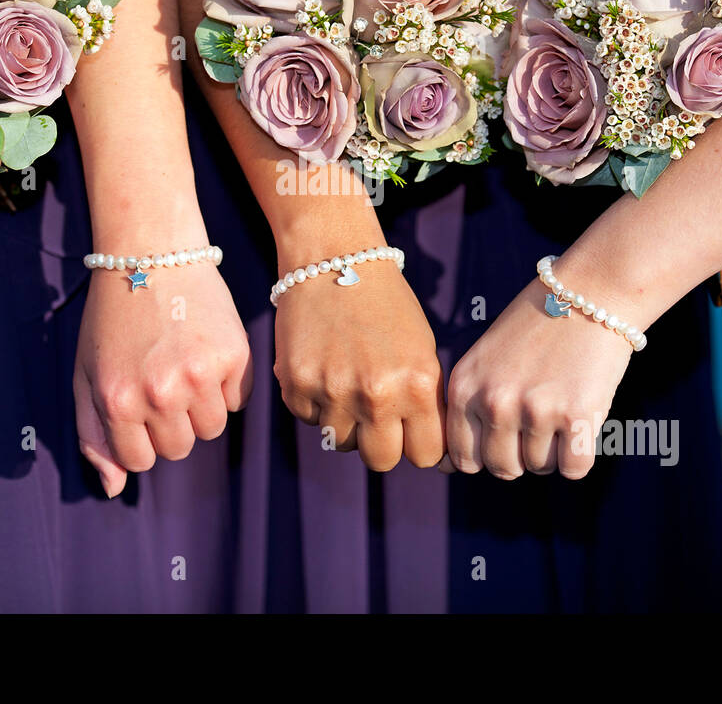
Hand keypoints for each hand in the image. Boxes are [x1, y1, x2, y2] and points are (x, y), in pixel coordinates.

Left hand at [73, 257, 251, 496]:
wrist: (151, 254)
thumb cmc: (113, 317)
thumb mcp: (87, 375)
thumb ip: (93, 436)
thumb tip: (115, 488)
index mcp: (118, 401)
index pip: (141, 460)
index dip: (142, 437)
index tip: (140, 406)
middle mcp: (160, 394)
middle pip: (179, 448)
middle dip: (171, 424)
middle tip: (163, 380)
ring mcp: (200, 375)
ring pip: (212, 429)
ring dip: (201, 408)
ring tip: (185, 366)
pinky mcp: (234, 356)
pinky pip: (237, 400)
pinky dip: (226, 385)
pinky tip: (205, 351)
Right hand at [273, 252, 443, 471]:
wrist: (334, 260)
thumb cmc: (386, 305)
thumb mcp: (422, 350)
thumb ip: (423, 401)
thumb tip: (422, 449)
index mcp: (417, 385)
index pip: (425, 455)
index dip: (418, 444)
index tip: (411, 431)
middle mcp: (376, 395)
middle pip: (381, 460)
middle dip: (381, 442)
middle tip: (377, 413)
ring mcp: (333, 392)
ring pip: (341, 442)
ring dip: (345, 421)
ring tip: (347, 380)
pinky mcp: (296, 386)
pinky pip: (309, 419)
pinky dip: (315, 402)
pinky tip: (323, 367)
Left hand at [446, 265, 638, 480]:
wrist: (590, 292)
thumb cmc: (536, 326)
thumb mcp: (485, 359)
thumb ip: (469, 405)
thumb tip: (448, 467)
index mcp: (464, 387)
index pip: (462, 459)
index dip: (485, 457)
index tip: (503, 441)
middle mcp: (494, 402)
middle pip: (502, 468)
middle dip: (520, 457)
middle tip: (537, 427)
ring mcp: (535, 410)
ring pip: (540, 468)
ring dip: (552, 451)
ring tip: (560, 413)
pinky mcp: (577, 415)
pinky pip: (574, 468)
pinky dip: (579, 456)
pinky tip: (580, 425)